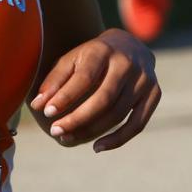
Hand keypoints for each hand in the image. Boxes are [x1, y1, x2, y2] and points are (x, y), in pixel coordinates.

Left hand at [29, 29, 159, 152]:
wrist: (128, 45)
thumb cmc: (92, 57)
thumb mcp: (72, 59)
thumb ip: (55, 81)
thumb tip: (37, 106)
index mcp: (103, 50)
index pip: (85, 77)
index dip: (66, 97)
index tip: (46, 112)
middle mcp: (127, 63)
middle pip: (104, 98)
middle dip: (78, 118)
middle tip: (56, 131)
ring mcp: (144, 79)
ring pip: (118, 113)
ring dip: (92, 131)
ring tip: (67, 138)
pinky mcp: (154, 93)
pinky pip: (138, 123)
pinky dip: (118, 139)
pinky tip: (97, 147)